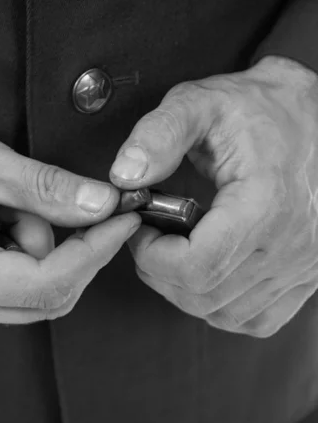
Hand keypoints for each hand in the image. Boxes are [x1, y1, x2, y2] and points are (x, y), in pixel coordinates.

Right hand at [0, 110, 139, 326]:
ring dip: (36, 242)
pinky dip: (21, 248)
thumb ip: (45, 188)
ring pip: (36, 290)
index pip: (48, 282)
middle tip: (56, 199)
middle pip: (48, 294)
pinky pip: (16, 284)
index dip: (96, 250)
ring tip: (0, 203)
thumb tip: (101, 205)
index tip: (122, 220)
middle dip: (64, 245)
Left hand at [109, 56, 317, 337]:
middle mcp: (290, 244)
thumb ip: (160, 135)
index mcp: (265, 204)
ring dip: (187, 291)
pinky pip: (257, 319)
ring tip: (179, 251)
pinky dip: (223, 307)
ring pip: (226, 313)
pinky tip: (213, 274)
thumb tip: (124, 176)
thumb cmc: (263, 109)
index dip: (152, 257)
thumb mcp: (205, 103)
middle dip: (161, 272)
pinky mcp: (307, 276)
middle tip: (152, 239)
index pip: (196, 267)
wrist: (316, 117)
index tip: (141, 229)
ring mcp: (303, 265)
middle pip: (205, 296)